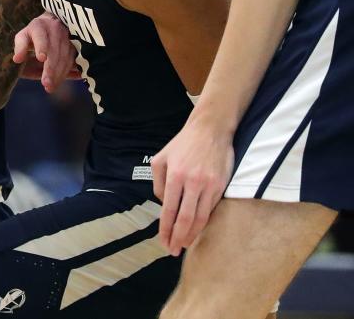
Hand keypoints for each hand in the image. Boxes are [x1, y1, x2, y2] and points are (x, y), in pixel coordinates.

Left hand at [12, 12, 78, 90]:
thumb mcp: (23, 38)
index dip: (41, 47)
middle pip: (55, 51)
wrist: (51, 24)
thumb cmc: (33, 35)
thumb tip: (17, 59)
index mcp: (39, 26)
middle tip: (46, 83)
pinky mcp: (76, 44)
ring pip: (65, 57)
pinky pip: (74, 60)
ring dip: (59, 73)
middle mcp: (55, 28)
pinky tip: (62, 81)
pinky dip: (69, 72)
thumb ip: (20, 48)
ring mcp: (68, 36)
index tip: (41, 58)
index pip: (40, 36)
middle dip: (51, 68)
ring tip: (50, 87)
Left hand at [152, 117, 233, 255]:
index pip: (169, 210)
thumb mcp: (161, 159)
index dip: (166, 229)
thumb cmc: (182, 144)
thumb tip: (164, 205)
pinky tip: (197, 229)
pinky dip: (204, 222)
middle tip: (172, 251)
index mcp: (175, 175)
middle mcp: (192, 182)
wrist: (210, 130)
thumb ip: (158, 184)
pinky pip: (211, 209)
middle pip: (185, 219)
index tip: (163, 242)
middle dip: (178, 238)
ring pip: (201, 217)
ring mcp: (209, 185)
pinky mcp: (222, 186)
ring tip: (184, 245)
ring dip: (192, 235)